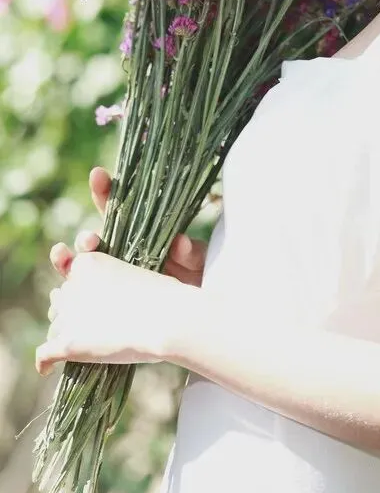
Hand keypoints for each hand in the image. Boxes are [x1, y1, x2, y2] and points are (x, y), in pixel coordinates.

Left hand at [35, 250, 194, 375]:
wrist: (166, 318)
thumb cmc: (162, 296)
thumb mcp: (136, 275)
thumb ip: (113, 284)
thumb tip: (103, 308)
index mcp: (87, 264)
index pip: (69, 276)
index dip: (77, 286)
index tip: (88, 295)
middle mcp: (72, 287)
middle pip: (59, 301)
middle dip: (69, 311)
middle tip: (90, 322)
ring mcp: (68, 316)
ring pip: (54, 328)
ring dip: (63, 335)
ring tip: (81, 344)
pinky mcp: (68, 344)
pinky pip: (44, 355)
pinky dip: (44, 362)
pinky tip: (46, 370)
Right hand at [49, 166, 207, 287]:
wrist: (198, 317)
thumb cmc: (199, 283)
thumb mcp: (201, 263)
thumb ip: (192, 253)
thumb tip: (180, 243)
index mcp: (142, 235)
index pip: (120, 209)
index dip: (107, 191)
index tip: (98, 175)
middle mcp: (122, 253)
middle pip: (97, 238)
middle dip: (88, 235)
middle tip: (90, 241)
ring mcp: (112, 276)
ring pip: (85, 264)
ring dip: (74, 260)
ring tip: (81, 261)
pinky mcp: (106, 299)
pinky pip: (82, 291)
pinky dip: (70, 283)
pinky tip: (66, 278)